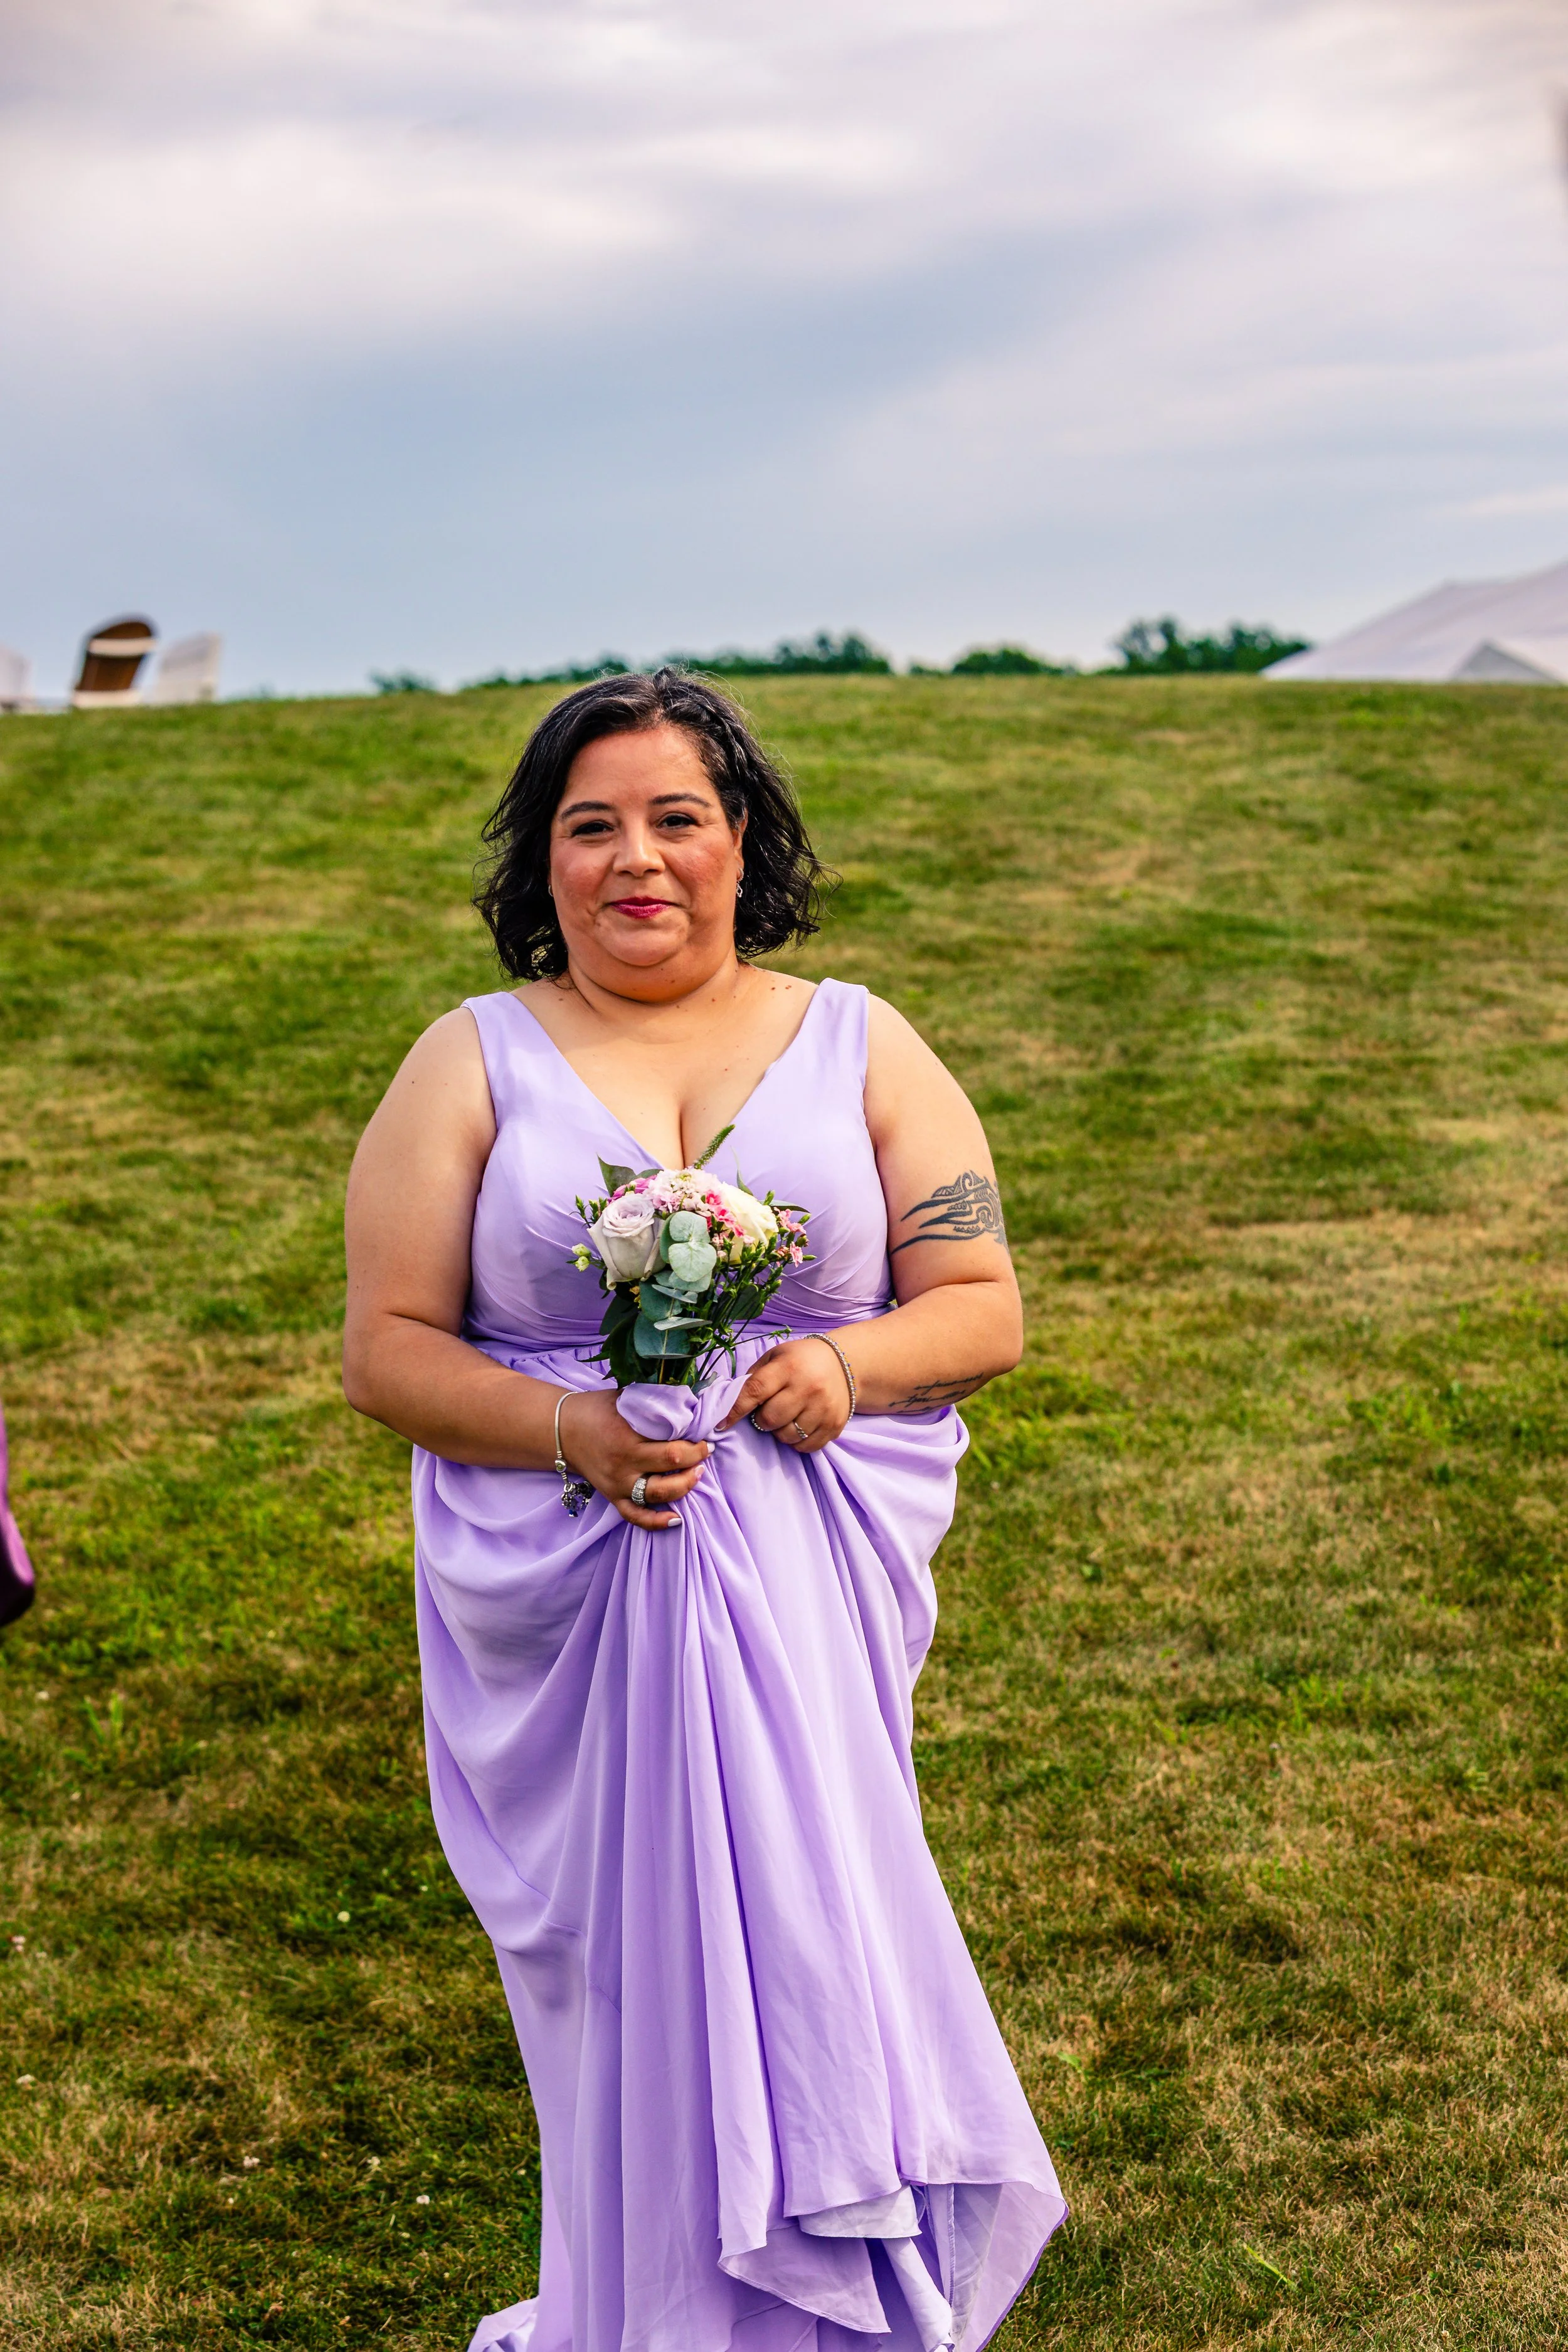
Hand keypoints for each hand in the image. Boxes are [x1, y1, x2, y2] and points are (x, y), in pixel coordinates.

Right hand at [556, 1389, 709, 1529]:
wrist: (563, 1429)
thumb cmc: (596, 1409)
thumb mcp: (625, 1398)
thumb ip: (653, 1401)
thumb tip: (688, 1399)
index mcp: (628, 1437)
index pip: (672, 1446)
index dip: (695, 1444)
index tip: (706, 1438)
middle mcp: (624, 1463)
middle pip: (670, 1467)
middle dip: (695, 1460)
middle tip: (706, 1452)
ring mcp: (617, 1484)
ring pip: (658, 1494)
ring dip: (684, 1487)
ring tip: (697, 1475)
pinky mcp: (612, 1497)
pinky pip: (635, 1516)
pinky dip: (656, 1522)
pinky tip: (676, 1520)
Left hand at [719, 1335, 854, 1453]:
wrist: (844, 1363)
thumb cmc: (800, 1360)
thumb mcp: (775, 1357)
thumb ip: (753, 1378)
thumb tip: (729, 1403)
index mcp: (788, 1367)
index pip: (755, 1391)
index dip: (735, 1410)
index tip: (721, 1424)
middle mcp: (808, 1387)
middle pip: (770, 1419)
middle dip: (762, 1420)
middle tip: (768, 1411)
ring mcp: (824, 1408)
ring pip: (787, 1437)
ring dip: (779, 1432)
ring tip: (786, 1417)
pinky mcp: (835, 1424)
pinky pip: (806, 1446)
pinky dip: (797, 1441)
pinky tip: (799, 1426)